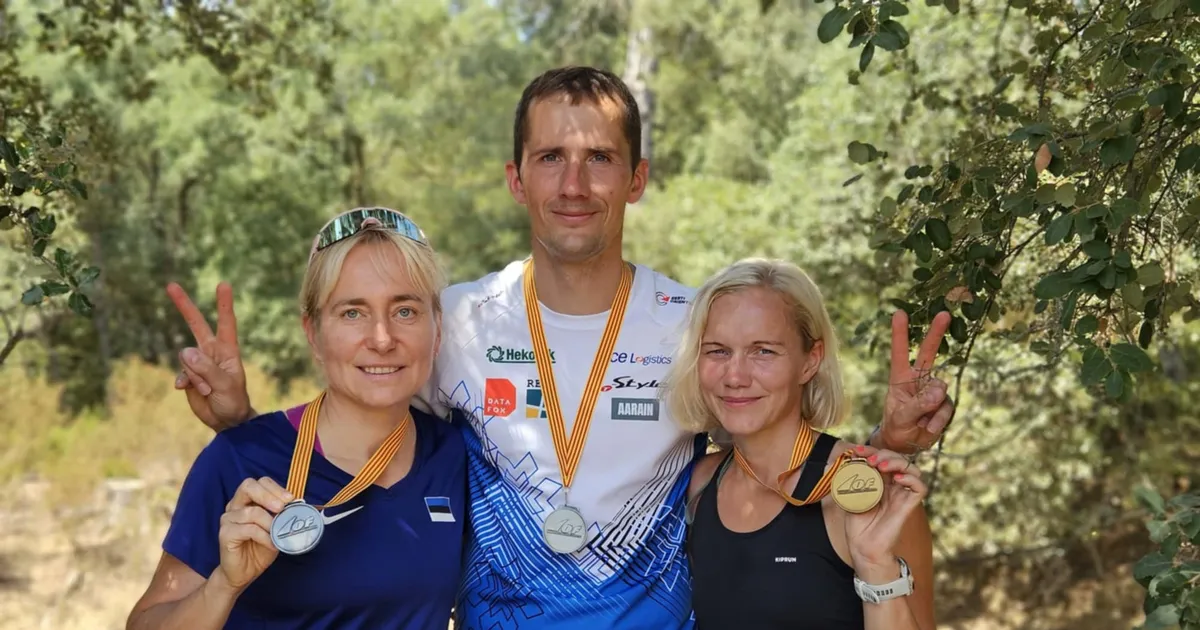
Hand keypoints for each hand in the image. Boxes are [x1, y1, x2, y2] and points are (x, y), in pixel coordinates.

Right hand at [167, 282, 251, 430]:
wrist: (226, 421)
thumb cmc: (233, 401)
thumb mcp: (225, 386)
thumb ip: (207, 369)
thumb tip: (186, 351)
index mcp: (228, 350)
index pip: (226, 323)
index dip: (224, 304)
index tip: (223, 284)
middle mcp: (211, 352)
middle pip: (196, 324)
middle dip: (184, 305)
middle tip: (170, 285)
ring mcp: (198, 363)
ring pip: (186, 359)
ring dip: (195, 376)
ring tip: (208, 390)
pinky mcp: (188, 375)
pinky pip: (180, 373)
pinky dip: (184, 382)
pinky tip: (187, 390)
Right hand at [216, 477, 293, 592]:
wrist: (244, 573)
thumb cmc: (260, 549)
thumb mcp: (277, 529)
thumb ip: (283, 515)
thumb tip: (300, 504)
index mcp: (247, 501)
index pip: (259, 482)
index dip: (275, 488)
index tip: (290, 499)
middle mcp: (235, 506)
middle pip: (248, 486)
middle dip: (268, 495)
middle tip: (282, 508)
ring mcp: (228, 519)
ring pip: (251, 512)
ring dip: (270, 523)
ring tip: (278, 534)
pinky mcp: (225, 534)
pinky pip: (248, 529)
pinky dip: (264, 536)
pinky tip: (271, 544)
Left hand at [842, 445, 927, 570]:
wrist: (862, 547)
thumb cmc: (857, 523)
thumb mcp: (848, 496)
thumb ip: (848, 479)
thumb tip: (837, 461)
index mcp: (880, 481)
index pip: (882, 457)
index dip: (871, 450)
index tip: (855, 451)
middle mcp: (893, 485)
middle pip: (898, 459)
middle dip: (884, 453)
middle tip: (869, 459)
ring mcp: (902, 494)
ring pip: (912, 469)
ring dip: (897, 462)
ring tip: (880, 466)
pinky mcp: (909, 505)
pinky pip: (920, 488)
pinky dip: (912, 479)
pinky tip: (897, 478)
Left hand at [881, 310, 955, 452]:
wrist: (907, 445)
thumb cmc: (897, 426)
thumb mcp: (901, 417)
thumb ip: (918, 404)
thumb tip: (940, 391)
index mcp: (900, 377)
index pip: (900, 352)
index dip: (900, 333)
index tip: (900, 313)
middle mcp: (918, 379)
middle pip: (928, 352)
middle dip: (936, 333)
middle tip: (944, 314)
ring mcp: (933, 390)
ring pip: (940, 390)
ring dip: (931, 410)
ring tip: (919, 423)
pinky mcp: (944, 404)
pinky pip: (945, 408)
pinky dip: (938, 420)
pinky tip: (928, 428)